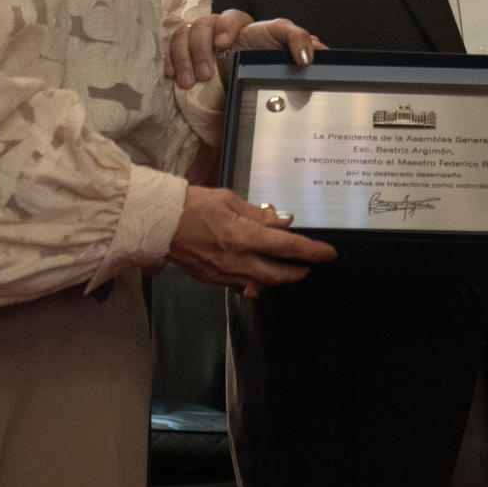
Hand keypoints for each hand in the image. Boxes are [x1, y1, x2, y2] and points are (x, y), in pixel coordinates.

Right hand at [166, 12, 324, 87]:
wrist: (238, 86)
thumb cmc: (260, 65)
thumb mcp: (281, 56)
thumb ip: (298, 46)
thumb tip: (320, 50)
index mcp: (249, 29)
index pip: (240, 17)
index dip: (230, 27)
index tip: (226, 45)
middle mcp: (223, 28)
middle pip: (206, 23)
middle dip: (203, 47)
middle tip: (207, 73)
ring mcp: (202, 37)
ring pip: (187, 33)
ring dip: (187, 58)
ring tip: (191, 82)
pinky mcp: (185, 50)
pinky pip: (172, 45)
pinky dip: (171, 60)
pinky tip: (173, 77)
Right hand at [167, 187, 337, 295]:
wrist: (160, 223)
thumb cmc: (192, 206)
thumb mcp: (230, 201)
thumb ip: (260, 214)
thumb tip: (284, 221)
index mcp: (245, 237)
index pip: (289, 247)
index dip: (313, 252)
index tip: (328, 253)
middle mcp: (239, 260)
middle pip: (281, 275)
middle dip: (300, 272)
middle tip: (308, 265)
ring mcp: (225, 274)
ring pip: (263, 283)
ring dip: (278, 277)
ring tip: (285, 266)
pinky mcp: (214, 280)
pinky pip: (242, 285)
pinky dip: (255, 280)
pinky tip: (256, 270)